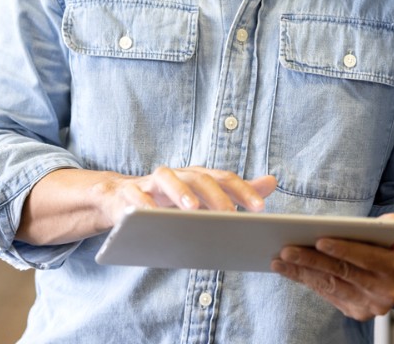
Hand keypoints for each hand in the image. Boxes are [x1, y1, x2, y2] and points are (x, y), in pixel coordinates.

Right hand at [101, 166, 276, 225]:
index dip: (242, 191)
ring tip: (192, 209)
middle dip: (215, 195)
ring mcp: (150, 182)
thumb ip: (235, 190)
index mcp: (196, 177)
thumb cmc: (168, 201)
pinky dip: (144, 206)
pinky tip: (152, 218)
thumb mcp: (202, 197)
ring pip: (166, 178)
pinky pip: (136, 197)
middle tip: (230, 214)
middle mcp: (176, 175)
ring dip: (180, 192)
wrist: (120, 199)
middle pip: (198, 177)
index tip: (260, 208)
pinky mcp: (129, 193)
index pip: (223, 178)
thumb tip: (272, 181)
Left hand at [270, 213, 393, 320]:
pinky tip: (289, 270)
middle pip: (342, 273)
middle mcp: (386, 292)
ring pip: (330, 286)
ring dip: (302, 273)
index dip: (344, 249)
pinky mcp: (357, 312)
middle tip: (287, 250)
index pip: (367, 257)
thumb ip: (393, 224)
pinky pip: (327, 295)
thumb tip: (388, 221)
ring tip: (279, 260)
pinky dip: (306, 281)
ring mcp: (371, 306)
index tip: (319, 240)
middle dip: (312, 261)